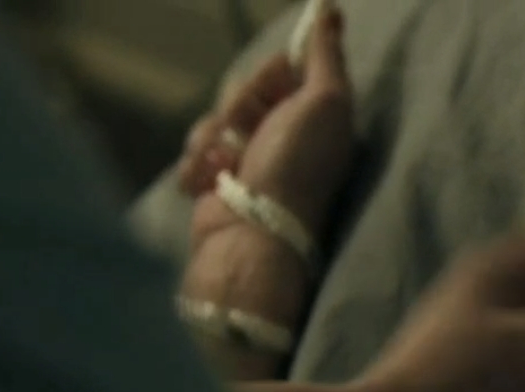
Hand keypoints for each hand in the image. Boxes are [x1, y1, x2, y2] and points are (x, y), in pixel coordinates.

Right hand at [179, 1, 356, 243]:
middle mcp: (286, 136)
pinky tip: (210, 187)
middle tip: (250, 139)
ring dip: (213, 141)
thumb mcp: (325, 102)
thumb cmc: (297, 168)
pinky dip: (196, 168)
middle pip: (240, 90)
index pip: (278, 68)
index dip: (266, 78)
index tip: (272, 95)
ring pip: (212, 120)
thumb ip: (326, 54)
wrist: (253, 235)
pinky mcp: (218, 181)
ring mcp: (250, 160)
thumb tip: (330, 6)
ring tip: (228, 170)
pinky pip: (193, 152)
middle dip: (236, 111)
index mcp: (316, 115)